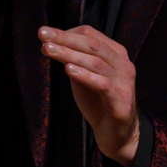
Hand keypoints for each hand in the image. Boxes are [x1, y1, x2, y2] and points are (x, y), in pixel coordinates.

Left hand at [39, 25, 139, 165]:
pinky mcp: (121, 99)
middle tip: (42, 33)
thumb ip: (73, 61)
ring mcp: (124, 81)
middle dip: (64, 38)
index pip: (90, 34)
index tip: (45, 34)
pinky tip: (68, 70)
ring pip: (95, 62)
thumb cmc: (99, 101)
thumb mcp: (84, 76)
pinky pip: (102, 84)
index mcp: (115, 53)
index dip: (67, 32)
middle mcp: (122, 63)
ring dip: (69, 54)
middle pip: (91, 45)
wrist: (117, 133)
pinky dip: (84, 75)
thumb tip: (49, 44)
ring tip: (47, 49)